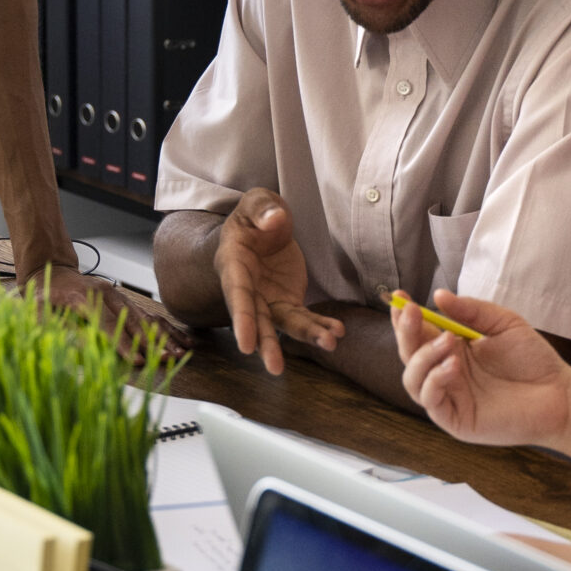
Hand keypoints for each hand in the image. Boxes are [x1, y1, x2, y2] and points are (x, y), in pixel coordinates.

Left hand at [40, 270, 188, 363]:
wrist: (50, 270)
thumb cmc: (42, 295)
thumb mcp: (37, 311)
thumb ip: (53, 328)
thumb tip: (76, 347)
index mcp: (82, 296)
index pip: (106, 324)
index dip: (122, 344)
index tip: (136, 360)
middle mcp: (105, 293)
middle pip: (132, 319)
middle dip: (151, 342)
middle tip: (166, 358)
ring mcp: (117, 294)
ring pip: (145, 316)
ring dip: (163, 336)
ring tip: (180, 352)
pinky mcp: (124, 298)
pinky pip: (148, 313)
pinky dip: (166, 327)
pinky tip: (183, 338)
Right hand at [214, 190, 344, 376]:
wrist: (263, 229)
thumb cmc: (254, 216)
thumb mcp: (255, 202)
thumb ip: (262, 209)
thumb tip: (274, 220)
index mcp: (234, 265)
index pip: (238, 296)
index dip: (242, 320)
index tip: (245, 345)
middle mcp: (248, 290)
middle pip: (257, 321)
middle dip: (266, 344)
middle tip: (274, 368)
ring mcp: (268, 300)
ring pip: (284, 324)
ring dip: (306, 336)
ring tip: (329, 343)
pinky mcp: (288, 302)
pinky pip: (303, 318)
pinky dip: (319, 326)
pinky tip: (337, 332)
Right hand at [392, 290, 570, 446]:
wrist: (559, 393)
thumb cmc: (533, 360)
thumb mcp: (503, 324)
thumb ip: (471, 310)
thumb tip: (439, 296)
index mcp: (453, 350)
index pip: (419, 333)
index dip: (405, 317)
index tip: (400, 297)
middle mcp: (445, 373)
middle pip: (408, 354)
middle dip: (406, 332)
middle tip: (412, 312)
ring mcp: (449, 397)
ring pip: (412, 379)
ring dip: (422, 357)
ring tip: (448, 341)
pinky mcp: (456, 420)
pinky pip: (431, 401)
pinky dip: (435, 381)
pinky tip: (452, 366)